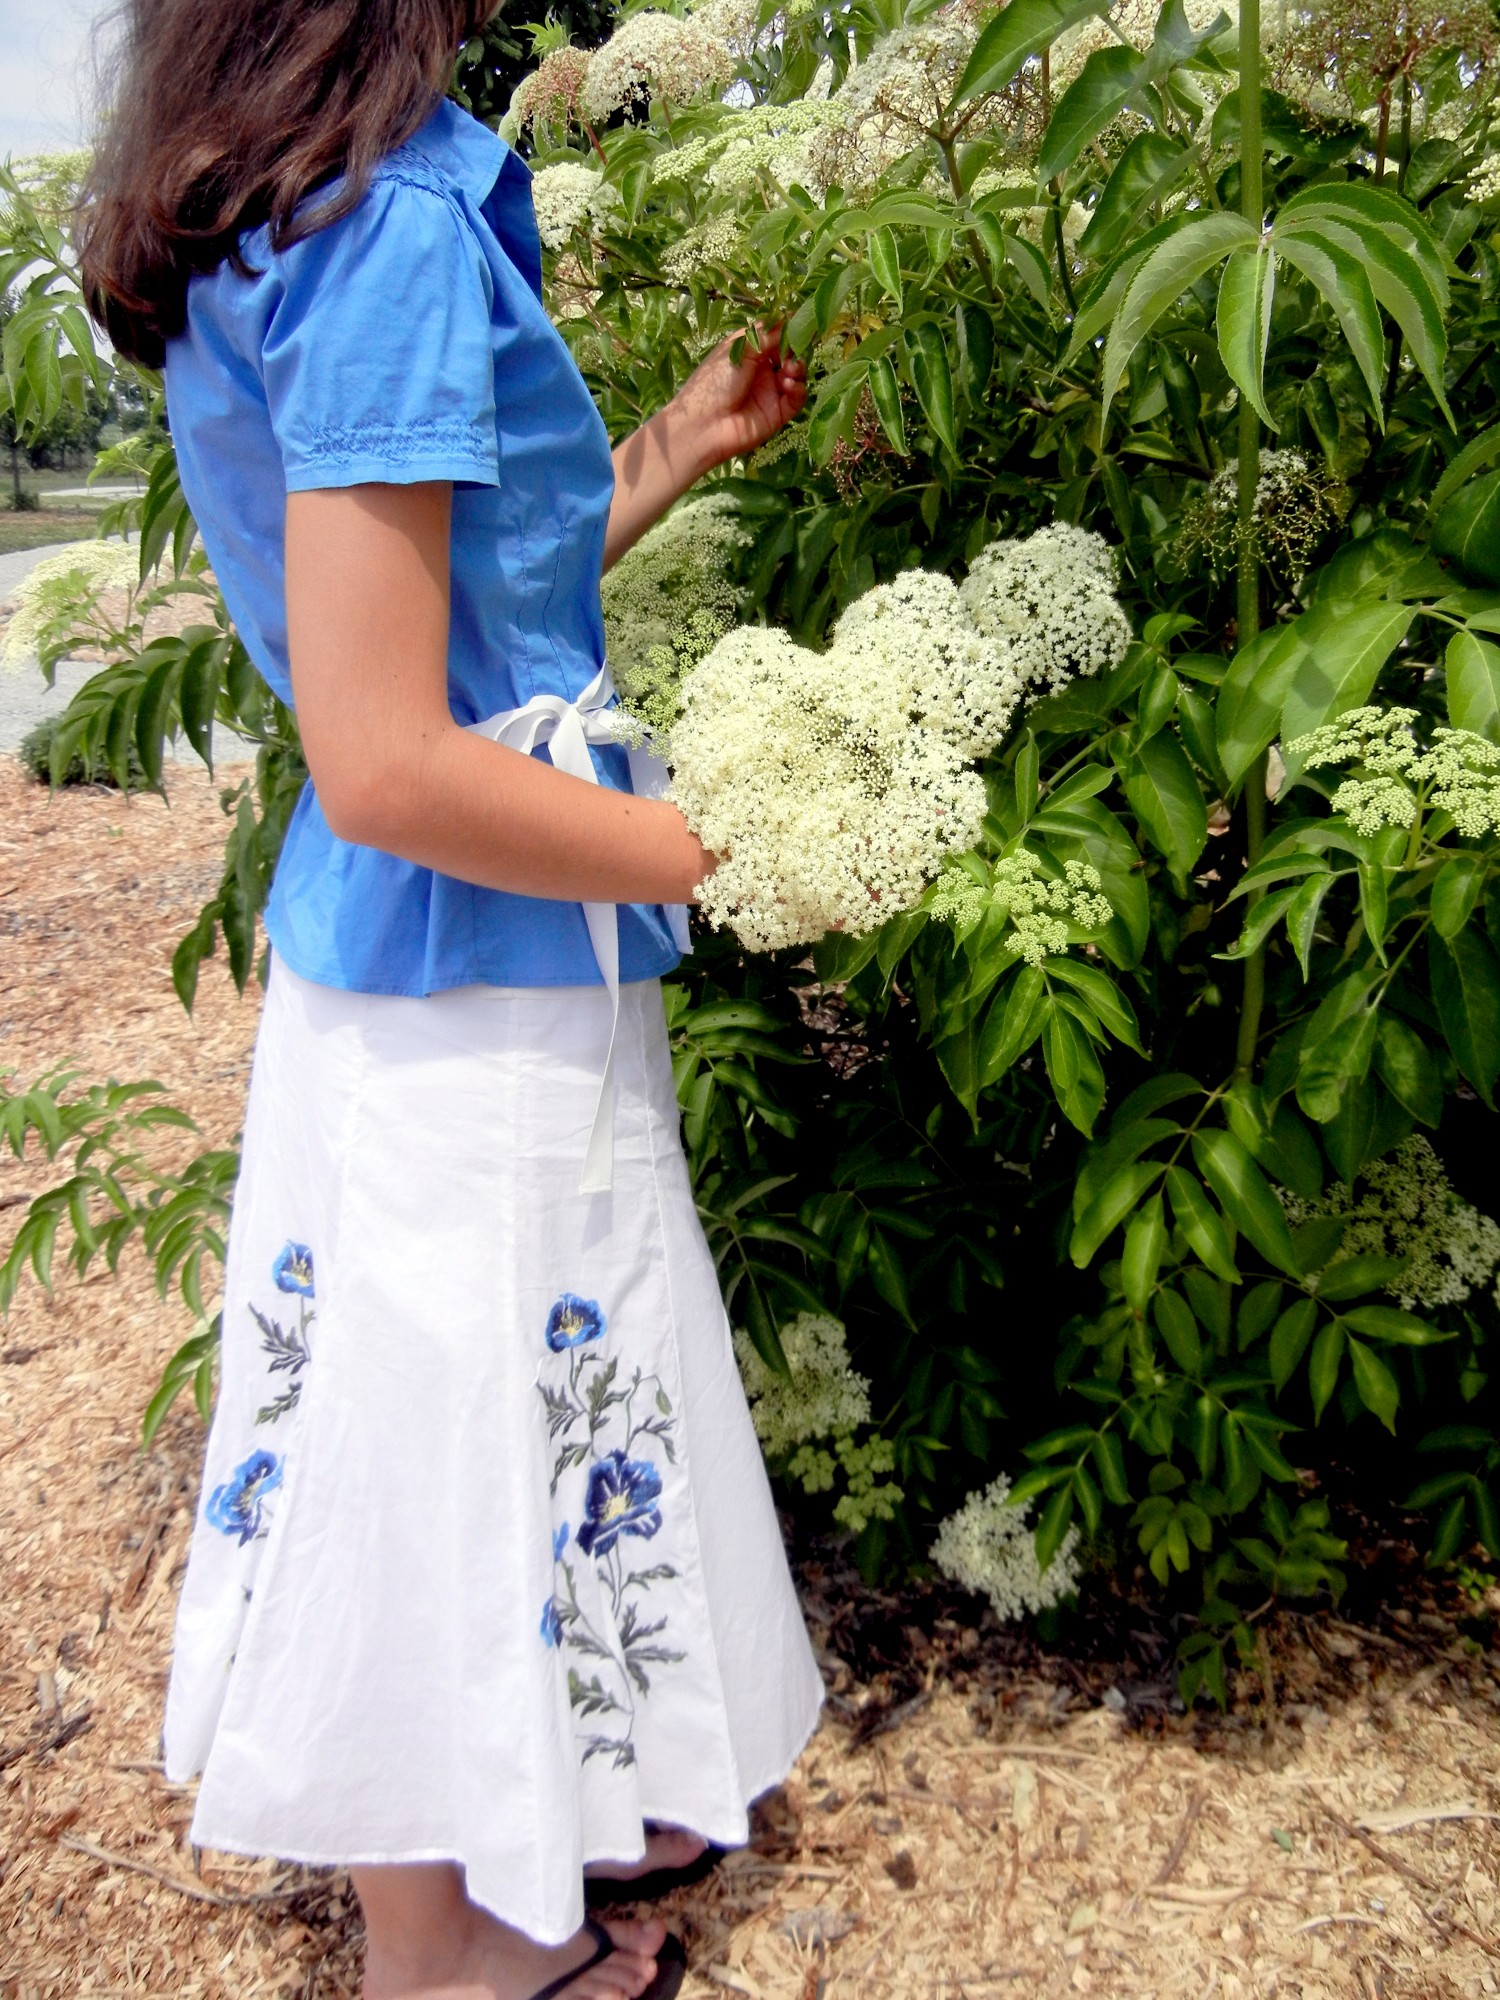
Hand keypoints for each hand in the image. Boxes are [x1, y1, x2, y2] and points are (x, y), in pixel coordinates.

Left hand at [670, 324, 806, 472]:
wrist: (704, 427)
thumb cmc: (713, 383)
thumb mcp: (739, 351)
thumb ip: (765, 335)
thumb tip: (789, 316)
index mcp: (748, 351)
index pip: (774, 334)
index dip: (787, 328)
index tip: (799, 321)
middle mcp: (761, 369)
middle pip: (789, 353)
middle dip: (795, 348)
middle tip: (795, 349)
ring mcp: (770, 391)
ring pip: (796, 374)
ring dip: (798, 368)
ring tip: (789, 369)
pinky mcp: (778, 413)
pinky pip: (796, 398)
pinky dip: (797, 389)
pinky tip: (788, 385)